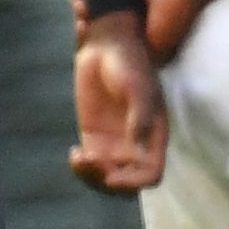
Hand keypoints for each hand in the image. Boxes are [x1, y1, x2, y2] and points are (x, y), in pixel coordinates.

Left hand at [68, 10, 167, 191]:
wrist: (106, 45)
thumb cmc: (128, 62)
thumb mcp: (136, 87)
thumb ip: (140, 117)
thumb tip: (139, 148)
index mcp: (154, 136)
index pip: (150, 174)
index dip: (133, 182)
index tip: (111, 175)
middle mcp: (137, 145)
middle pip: (127, 183)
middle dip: (108, 182)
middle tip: (89, 162)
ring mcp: (115, 143)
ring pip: (107, 178)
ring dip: (92, 178)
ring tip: (78, 159)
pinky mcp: (95, 138)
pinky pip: (91, 165)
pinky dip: (81, 168)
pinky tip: (74, 154)